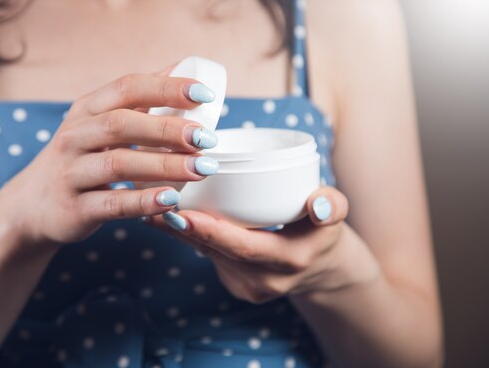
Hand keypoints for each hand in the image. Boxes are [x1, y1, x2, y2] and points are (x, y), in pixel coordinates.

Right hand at [0, 70, 220, 245]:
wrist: (34, 205)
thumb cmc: (81, 157)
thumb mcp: (99, 123)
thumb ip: (138, 99)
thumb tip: (181, 68)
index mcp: (87, 109)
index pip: (127, 87)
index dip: (166, 88)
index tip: (204, 95)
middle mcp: (75, 136)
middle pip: (122, 124)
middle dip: (168, 129)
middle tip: (206, 138)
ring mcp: (71, 173)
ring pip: (119, 164)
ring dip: (164, 165)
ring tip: (201, 168)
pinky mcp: (74, 208)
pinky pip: (113, 203)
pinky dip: (144, 201)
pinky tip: (172, 199)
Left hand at [148, 187, 364, 301]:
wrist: (321, 267)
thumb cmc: (323, 230)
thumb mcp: (335, 215)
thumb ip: (332, 205)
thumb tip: (318, 202)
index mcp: (288, 261)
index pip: (243, 247)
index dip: (210, 231)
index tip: (181, 213)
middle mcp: (264, 280)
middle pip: (216, 251)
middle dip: (183, 229)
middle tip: (155, 204)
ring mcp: (247, 287)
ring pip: (207, 254)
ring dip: (179, 231)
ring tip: (152, 204)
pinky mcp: (235, 284)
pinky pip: (208, 257)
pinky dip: (189, 236)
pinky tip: (168, 216)